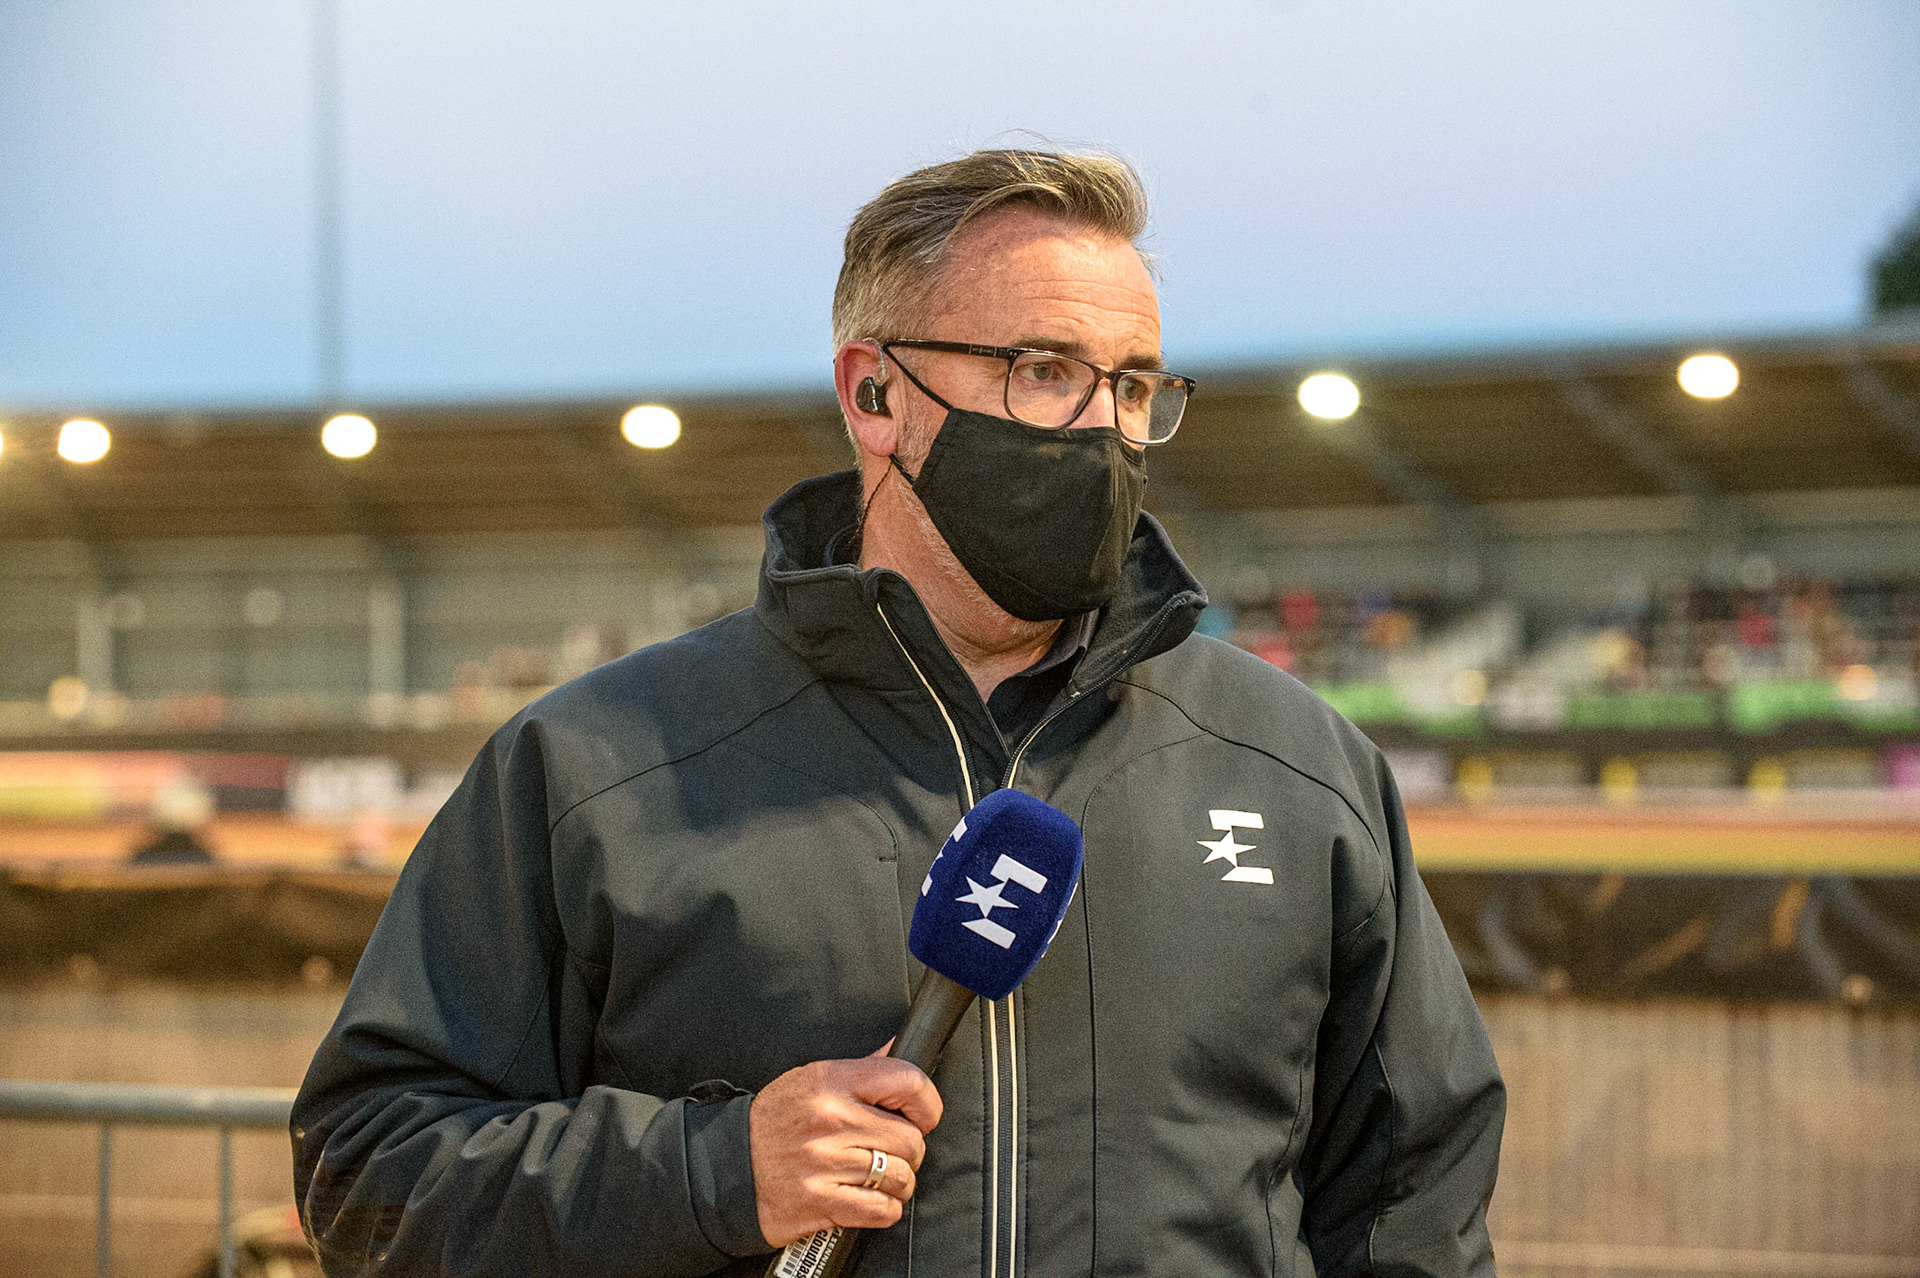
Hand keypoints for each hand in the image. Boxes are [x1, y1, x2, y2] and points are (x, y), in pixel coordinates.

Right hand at [748, 1047, 943, 1246]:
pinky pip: (882, 1210)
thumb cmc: (771, 1123)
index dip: (926, 1103)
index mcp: (830, 1082)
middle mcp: (830, 1120)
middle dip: (908, 1151)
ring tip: (877, 1176)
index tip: (922, 1115)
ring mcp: (825, 1163)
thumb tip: (899, 1046)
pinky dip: (885, 1209)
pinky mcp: (821, 1202)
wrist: (725, 1167)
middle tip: (889, 1151)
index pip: (907, 1081)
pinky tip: (869, 1198)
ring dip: (897, 1183)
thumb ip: (862, 1069)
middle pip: (910, 1139)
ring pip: (901, 1177)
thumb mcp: (812, 1080)